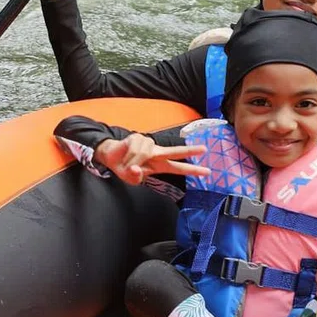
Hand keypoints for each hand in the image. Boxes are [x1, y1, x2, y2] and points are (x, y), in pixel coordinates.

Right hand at [94, 129, 210, 185]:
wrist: (110, 157)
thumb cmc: (124, 168)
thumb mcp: (130, 179)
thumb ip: (135, 178)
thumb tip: (137, 170)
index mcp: (159, 165)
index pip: (178, 168)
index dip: (192, 170)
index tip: (206, 172)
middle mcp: (156, 153)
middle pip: (175, 151)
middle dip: (189, 151)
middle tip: (204, 149)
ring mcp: (148, 144)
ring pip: (145, 153)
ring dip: (134, 162)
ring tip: (127, 164)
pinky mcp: (137, 137)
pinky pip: (135, 149)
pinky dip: (128, 156)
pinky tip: (125, 156)